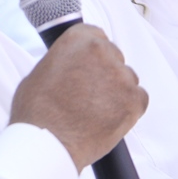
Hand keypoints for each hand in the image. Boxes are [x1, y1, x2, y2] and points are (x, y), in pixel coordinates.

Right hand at [10, 23, 147, 170]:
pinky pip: (139, 98)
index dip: (93, 54)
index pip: (97, 35)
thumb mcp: (40, 72)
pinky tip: (109, 117)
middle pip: (114, 56)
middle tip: (90, 93)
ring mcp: (120, 76)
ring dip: (117, 91)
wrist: (47, 143)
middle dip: (105, 73)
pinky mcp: (133, 100)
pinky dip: (128, 108)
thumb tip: (70, 66)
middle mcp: (102, 52)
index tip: (90, 65)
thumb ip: (62, 61)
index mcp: (78, 39)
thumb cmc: (37, 112)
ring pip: (127, 78)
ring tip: (96, 110)